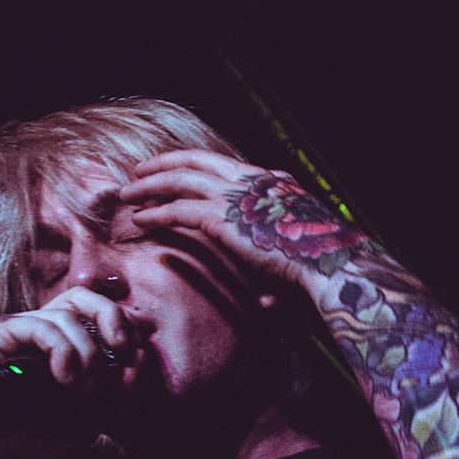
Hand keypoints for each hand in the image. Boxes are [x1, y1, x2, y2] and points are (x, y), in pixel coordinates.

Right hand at [0, 286, 149, 458]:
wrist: (10, 457)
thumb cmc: (50, 431)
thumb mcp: (104, 407)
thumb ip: (129, 381)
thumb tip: (143, 350)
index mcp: (65, 339)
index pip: (97, 308)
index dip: (123, 320)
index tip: (138, 346)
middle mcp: (41, 328)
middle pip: (79, 296)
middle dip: (110, 316)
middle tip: (122, 347)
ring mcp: (18, 329)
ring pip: (64, 316)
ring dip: (86, 354)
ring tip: (82, 388)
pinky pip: (38, 326)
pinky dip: (61, 351)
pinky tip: (63, 379)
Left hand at [118, 150, 368, 283]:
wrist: (329, 263)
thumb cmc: (318, 266)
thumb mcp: (295, 250)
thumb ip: (274, 262)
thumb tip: (264, 299)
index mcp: (269, 180)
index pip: (222, 163)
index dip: (194, 165)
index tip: (175, 172)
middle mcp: (251, 179)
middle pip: (195, 160)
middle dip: (164, 164)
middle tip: (140, 172)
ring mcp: (236, 194)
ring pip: (180, 178)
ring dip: (150, 184)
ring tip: (128, 194)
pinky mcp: (223, 216)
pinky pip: (178, 209)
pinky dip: (155, 212)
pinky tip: (140, 219)